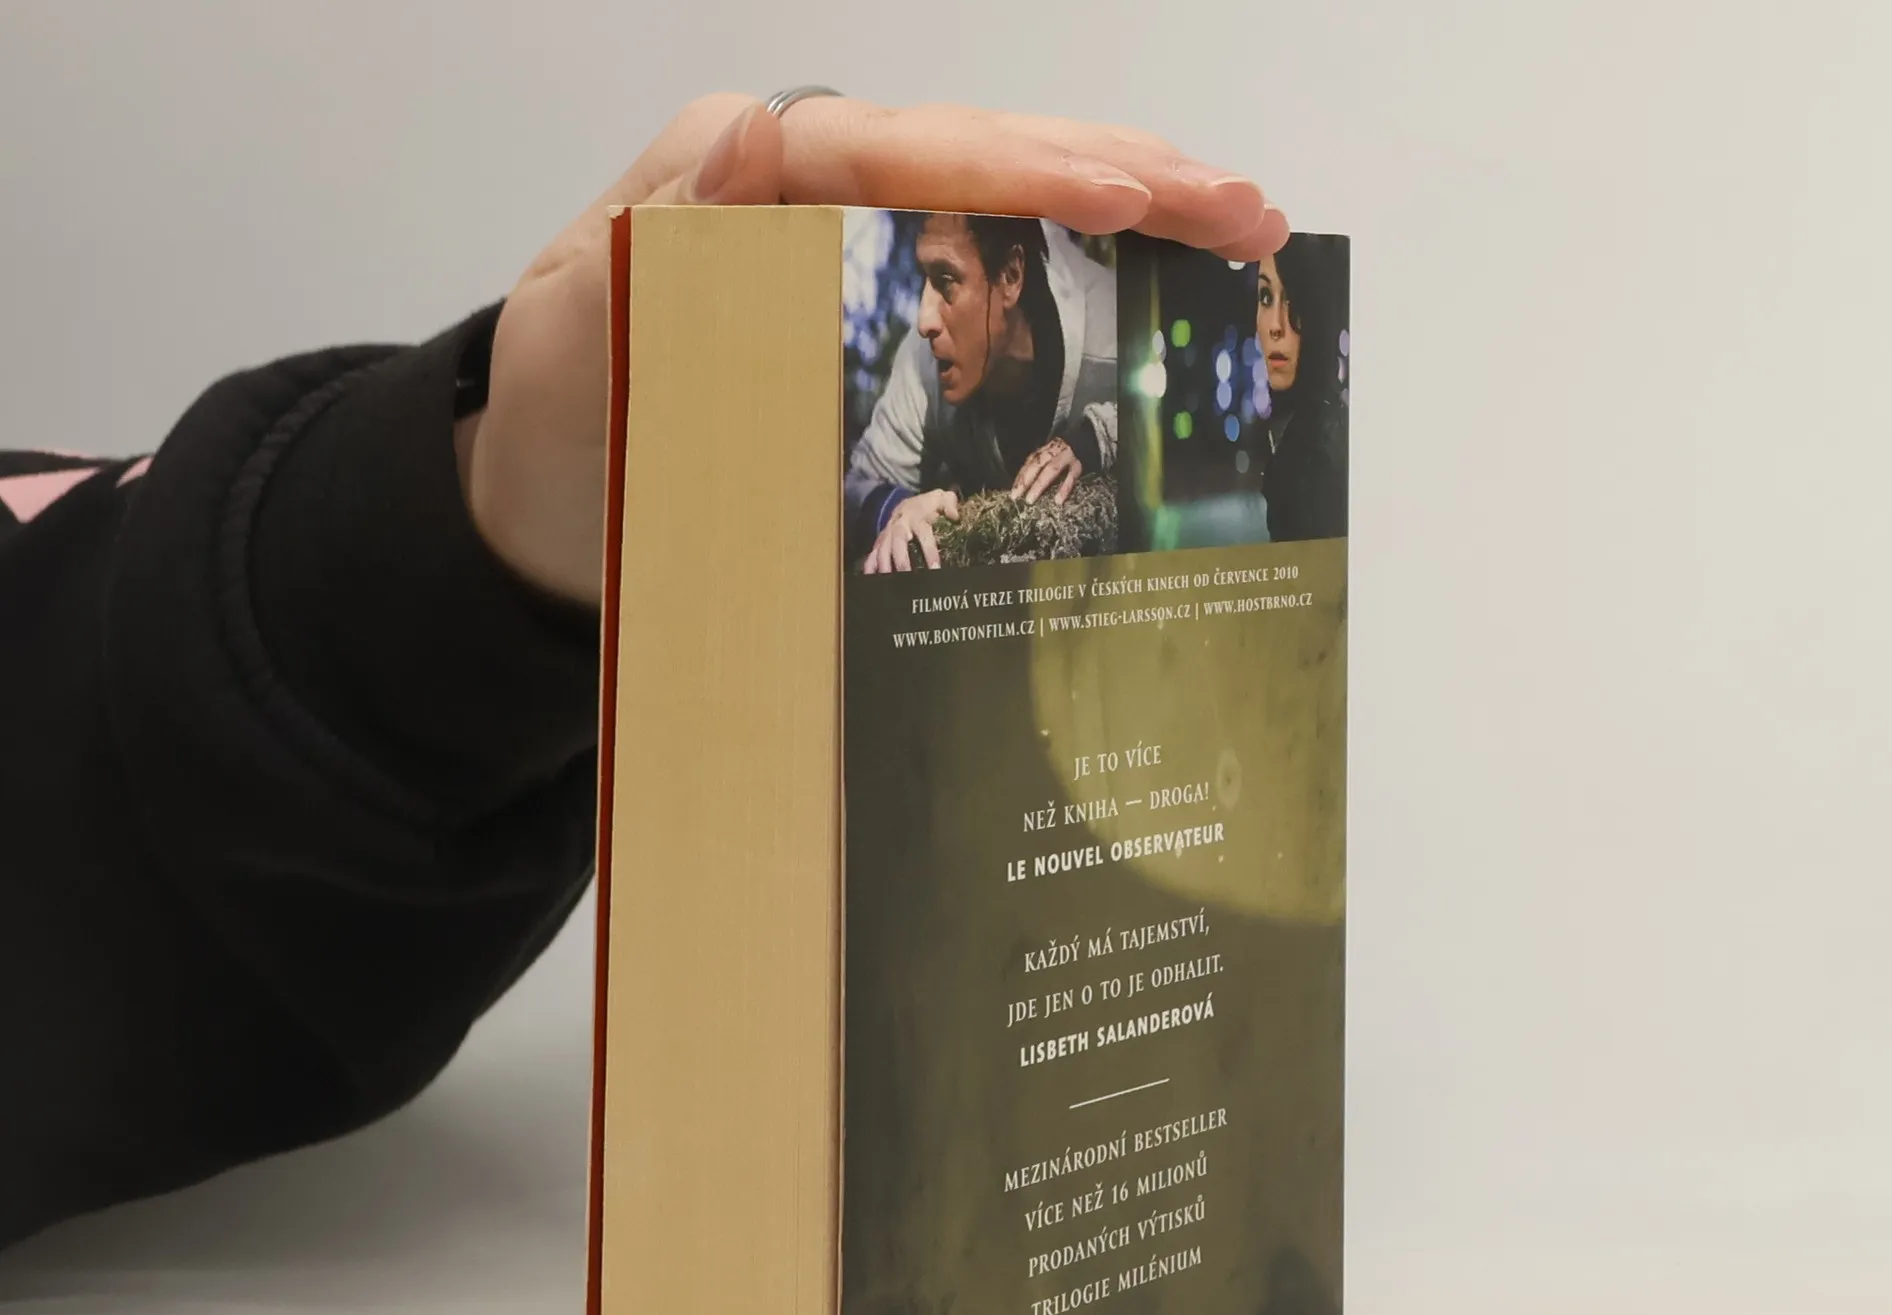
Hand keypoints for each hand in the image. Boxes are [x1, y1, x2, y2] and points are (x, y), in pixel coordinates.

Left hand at [459, 93, 1287, 605]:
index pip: (895, 151)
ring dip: (1131, 205)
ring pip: (1007, 198)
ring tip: (1244, 221)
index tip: (1123, 198)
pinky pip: (994, 264)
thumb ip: (654, 241)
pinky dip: (1085, 263)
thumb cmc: (562, 424)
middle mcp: (809, 183)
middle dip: (1119, 175)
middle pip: (981, 155)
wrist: (546, 501)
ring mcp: (852, 239)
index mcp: (740, 171)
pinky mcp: (877, 300)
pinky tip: (1165, 273)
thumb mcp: (575, 330)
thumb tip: (760, 136)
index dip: (1016, 169)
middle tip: (1244, 207)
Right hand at [862, 490, 961, 572]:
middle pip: (897, 542)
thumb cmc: (928, 507)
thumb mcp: (941, 499)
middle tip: (907, 576)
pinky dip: (870, 566)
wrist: (907, 505)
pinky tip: (871, 578)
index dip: (929, 551)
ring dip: (885, 565)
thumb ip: (949, 504)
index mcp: (917, 517)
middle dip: (901, 560)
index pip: (923, 534)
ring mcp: (888, 535)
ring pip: (883, 550)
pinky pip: (872, 554)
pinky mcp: (880, 543)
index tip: (935, 568)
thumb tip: (955, 516)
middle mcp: (899, 526)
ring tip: (890, 582)